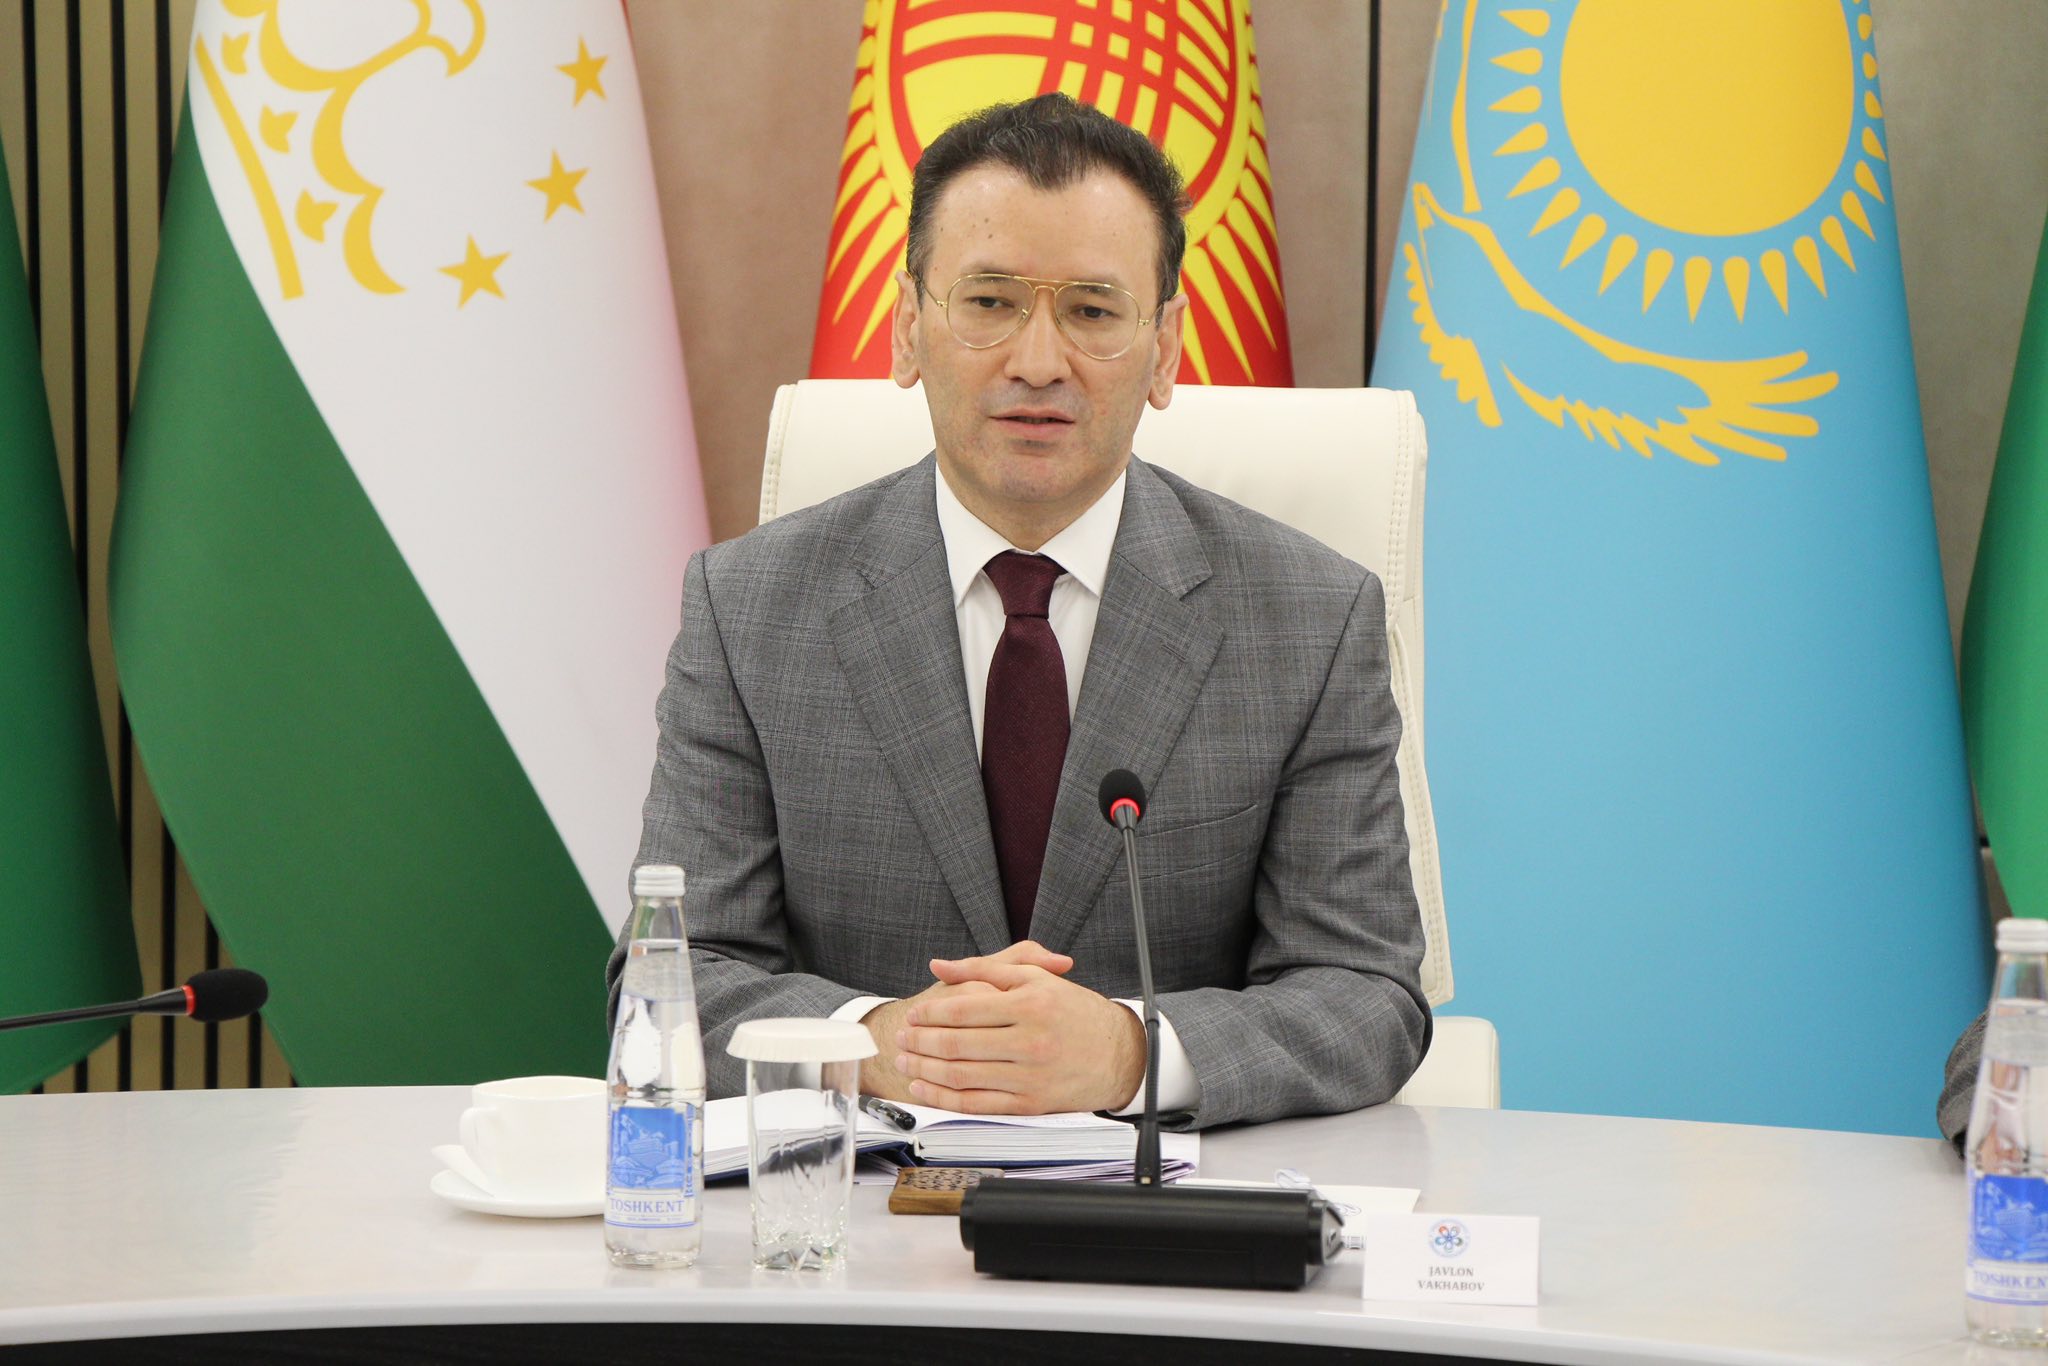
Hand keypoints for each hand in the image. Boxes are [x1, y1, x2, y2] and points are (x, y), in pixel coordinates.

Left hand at [856, 942, 1073, 1100]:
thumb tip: (940, 965)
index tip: (914, 1014)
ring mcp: (1029, 1076)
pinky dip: (944, 1098)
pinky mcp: (1030, 1104)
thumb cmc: (1075, 1013)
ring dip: (924, 1070)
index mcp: (1031, 1003)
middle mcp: (1030, 1040)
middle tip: (901, 1037)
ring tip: (906, 1061)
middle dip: (920, 1042)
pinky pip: (976, 1104)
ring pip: (961, 1076)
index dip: (931, 1013)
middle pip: (958, 1044)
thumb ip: (985, 968)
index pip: (965, 1008)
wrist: (1118, 1054)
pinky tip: (925, 1088)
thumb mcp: (1036, 978)